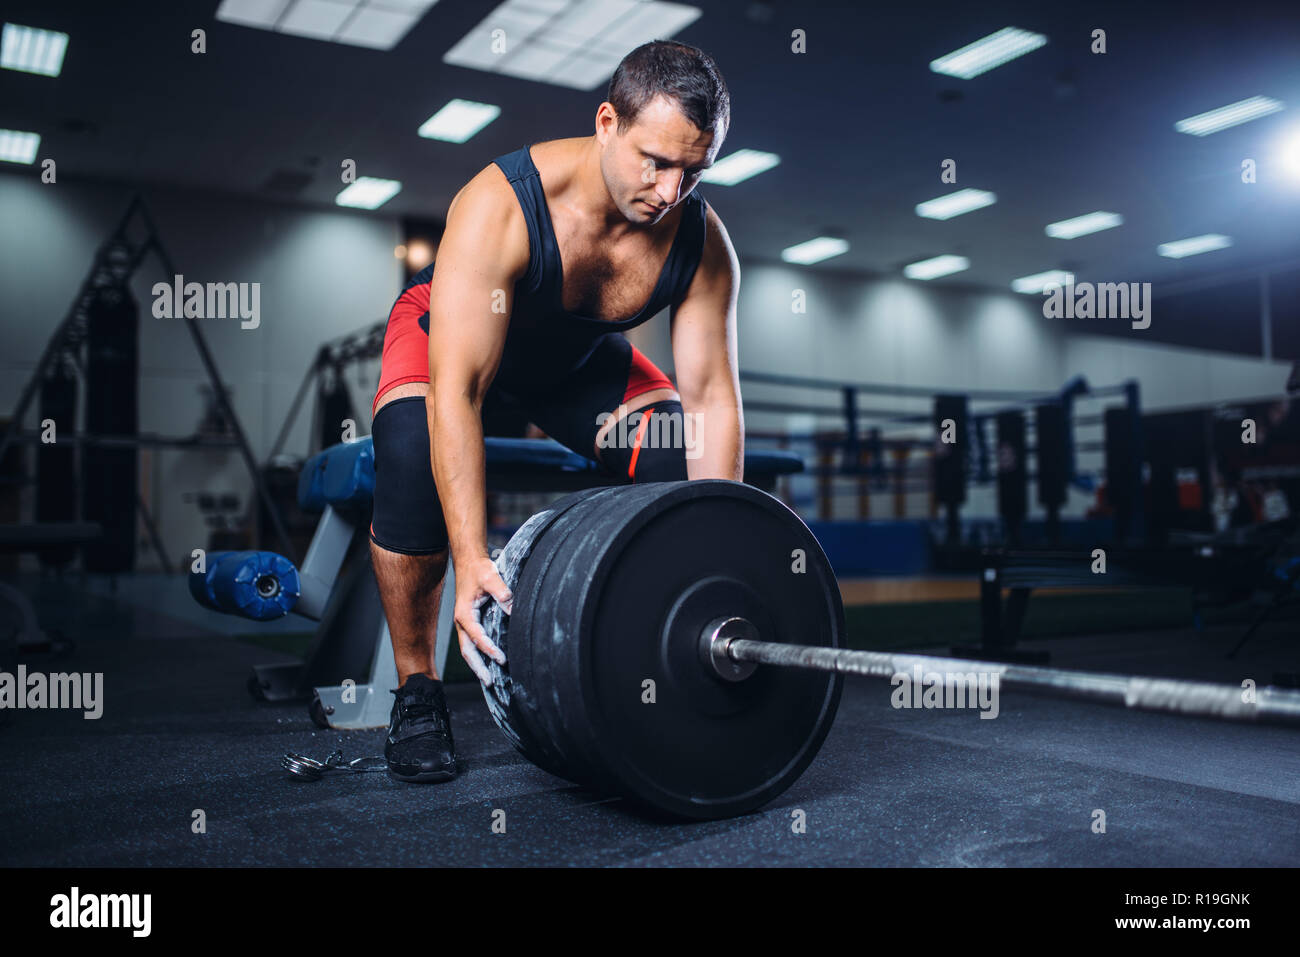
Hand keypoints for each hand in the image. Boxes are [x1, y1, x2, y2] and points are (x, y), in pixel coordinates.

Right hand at [454, 554, 512, 684]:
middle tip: (490, 682)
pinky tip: (489, 663)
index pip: (477, 637)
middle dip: (478, 668)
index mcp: (465, 614)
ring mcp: (465, 624)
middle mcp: (462, 622)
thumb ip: (501, 591)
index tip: (502, 659)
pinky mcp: (470, 623)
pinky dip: (479, 655)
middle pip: (467, 651)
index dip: (489, 649)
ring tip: (489, 680)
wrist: (469, 562)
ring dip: (478, 665)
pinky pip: (472, 643)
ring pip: (468, 650)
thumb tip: (512, 607)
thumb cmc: (478, 569)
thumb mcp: (490, 576)